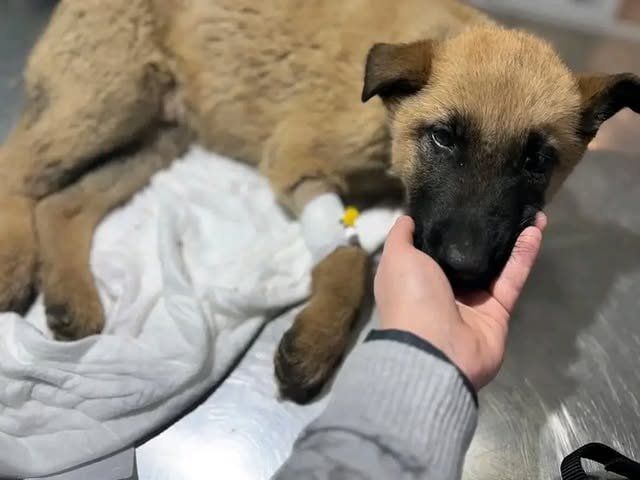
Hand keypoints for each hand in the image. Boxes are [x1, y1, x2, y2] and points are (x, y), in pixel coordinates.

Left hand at [374, 214, 545, 388]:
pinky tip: (536, 227)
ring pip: (495, 263)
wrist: (435, 350)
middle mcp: (443, 288)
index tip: (459, 201)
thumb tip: (407, 218)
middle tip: (499, 203)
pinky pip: (512, 278)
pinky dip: (524, 254)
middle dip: (482, 231)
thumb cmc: (410, 297)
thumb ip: (401, 237)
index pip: (431, 247)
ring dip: (512, 238)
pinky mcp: (498, 311)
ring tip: (526, 210)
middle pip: (467, 254)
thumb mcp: (396, 258)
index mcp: (415, 277)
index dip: (445, 226)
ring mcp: (472, 301)